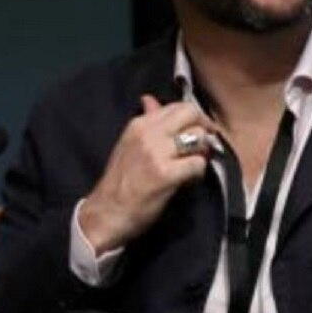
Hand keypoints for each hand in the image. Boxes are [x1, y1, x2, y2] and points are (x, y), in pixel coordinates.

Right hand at [79, 95, 216, 252]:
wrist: (107, 213)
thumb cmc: (121, 181)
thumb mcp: (129, 144)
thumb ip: (146, 121)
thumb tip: (150, 99)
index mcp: (138, 124)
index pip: (177, 106)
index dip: (194, 118)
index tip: (198, 131)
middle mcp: (147, 133)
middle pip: (191, 114)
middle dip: (204, 128)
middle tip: (204, 145)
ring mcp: (156, 153)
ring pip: (198, 137)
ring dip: (202, 152)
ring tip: (194, 164)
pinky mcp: (166, 175)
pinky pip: (198, 163)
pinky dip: (199, 172)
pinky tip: (189, 180)